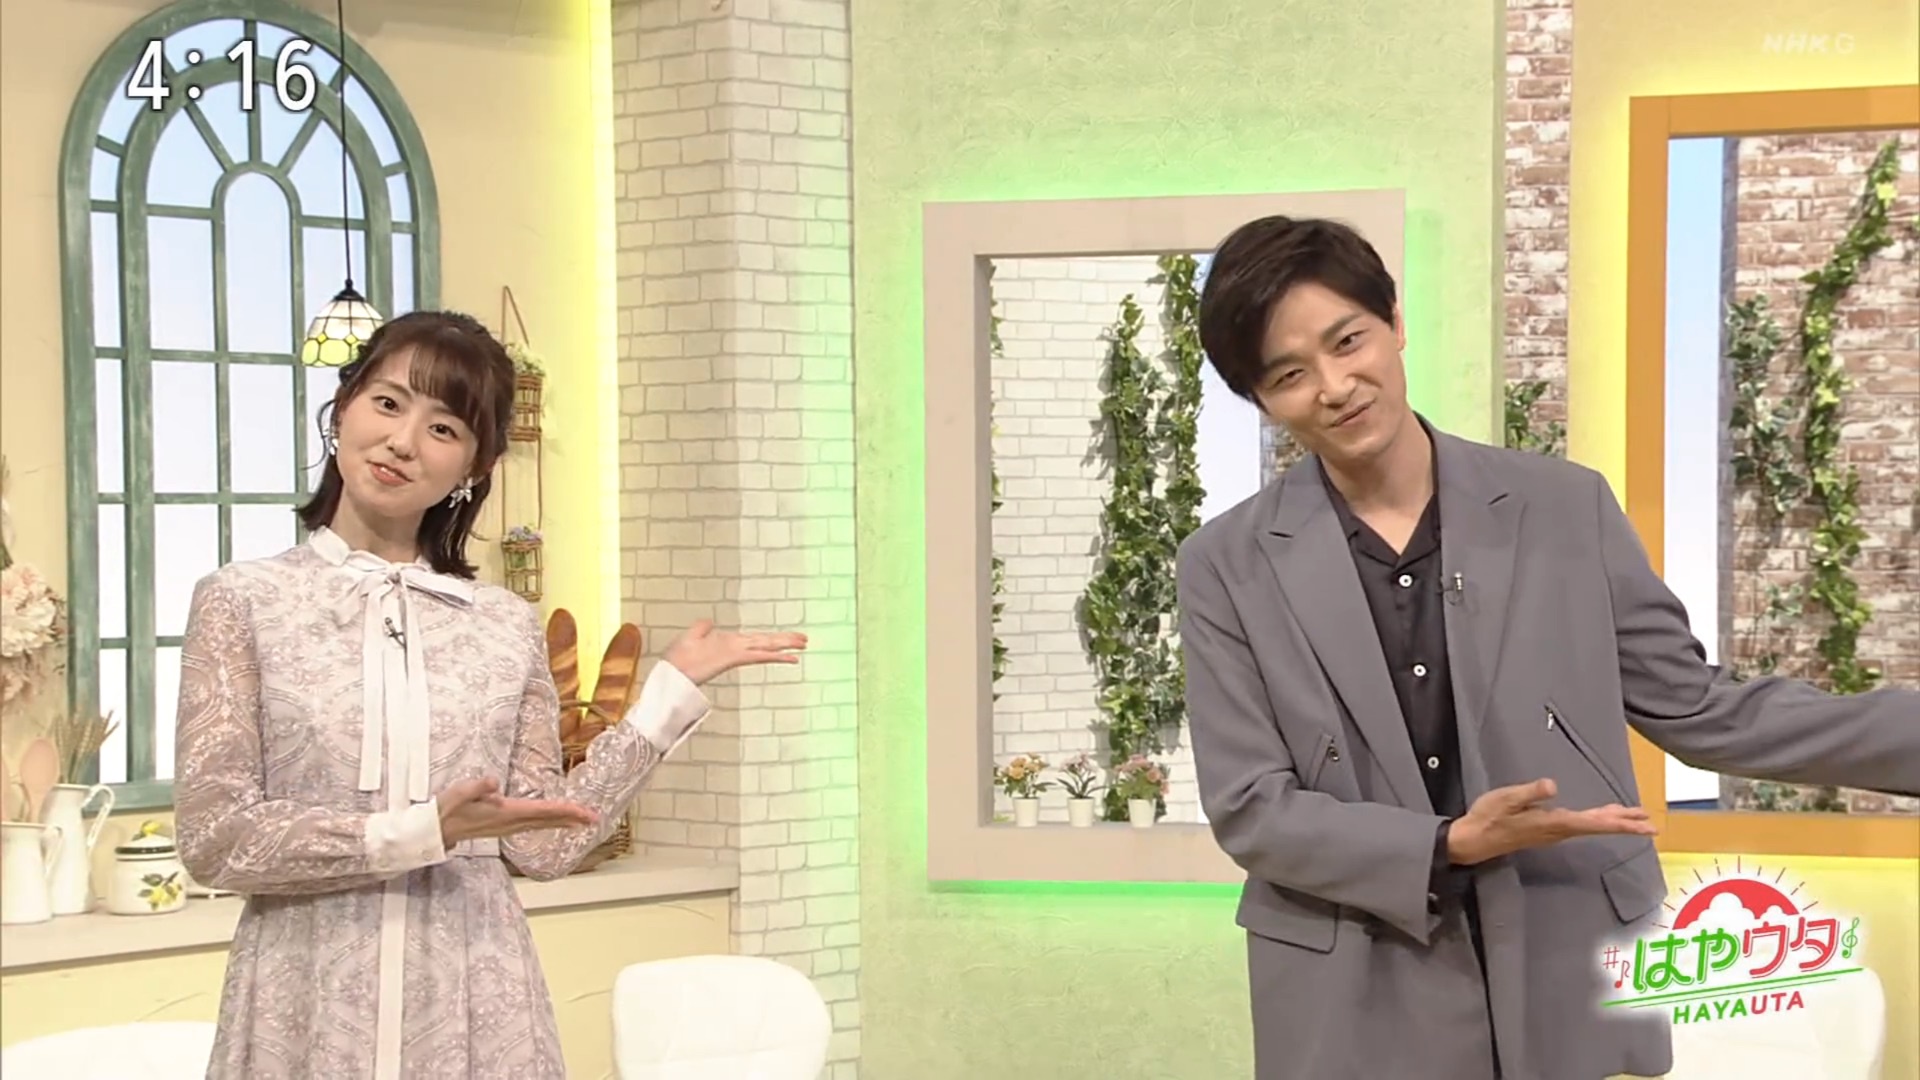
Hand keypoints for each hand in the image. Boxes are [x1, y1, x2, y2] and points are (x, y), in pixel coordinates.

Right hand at [437, 777, 597, 847]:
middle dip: (571, 819)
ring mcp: (507, 827)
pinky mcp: (503, 826)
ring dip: (563, 822)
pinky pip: (533, 825)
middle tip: (594, 819)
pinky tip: (555, 823)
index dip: (563, 811)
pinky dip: (548, 822)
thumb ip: (477, 787)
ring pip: (541, 825)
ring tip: (583, 821)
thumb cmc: (446, 810)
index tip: (583, 812)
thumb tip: (493, 782)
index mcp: (504, 813)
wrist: (433, 831)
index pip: (540, 812)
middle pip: (547, 821)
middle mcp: (510, 823)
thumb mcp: (458, 793)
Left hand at [662, 619, 807, 684]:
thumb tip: (709, 622)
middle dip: (785, 641)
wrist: (672, 670)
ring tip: (804, 644)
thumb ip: (701, 629)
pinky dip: (774, 656)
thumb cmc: (679, 657)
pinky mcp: (734, 658)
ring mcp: (736, 654)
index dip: (771, 638)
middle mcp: (736, 648)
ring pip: (766, 647)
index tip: (784, 638)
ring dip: (786, 646)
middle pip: (766, 642)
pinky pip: (758, 656)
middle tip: (805, 640)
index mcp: (728, 643)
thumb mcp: (691, 636)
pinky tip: (789, 657)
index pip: (755, 640)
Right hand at [1447, 778, 1656, 865]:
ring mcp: (1553, 832)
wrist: (1473, 840)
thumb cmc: (1488, 818)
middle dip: (1625, 824)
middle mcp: (1559, 830)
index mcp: (1553, 822)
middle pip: (1599, 827)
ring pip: (1592, 826)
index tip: (1644, 826)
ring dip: (1614, 822)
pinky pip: (1582, 825)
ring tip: (1634, 817)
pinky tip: (1600, 816)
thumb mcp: (1505, 800)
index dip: (1621, 823)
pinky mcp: (1547, 829)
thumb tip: (1553, 786)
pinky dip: (1598, 820)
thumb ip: (1529, 793)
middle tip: (1652, 824)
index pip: (1594, 823)